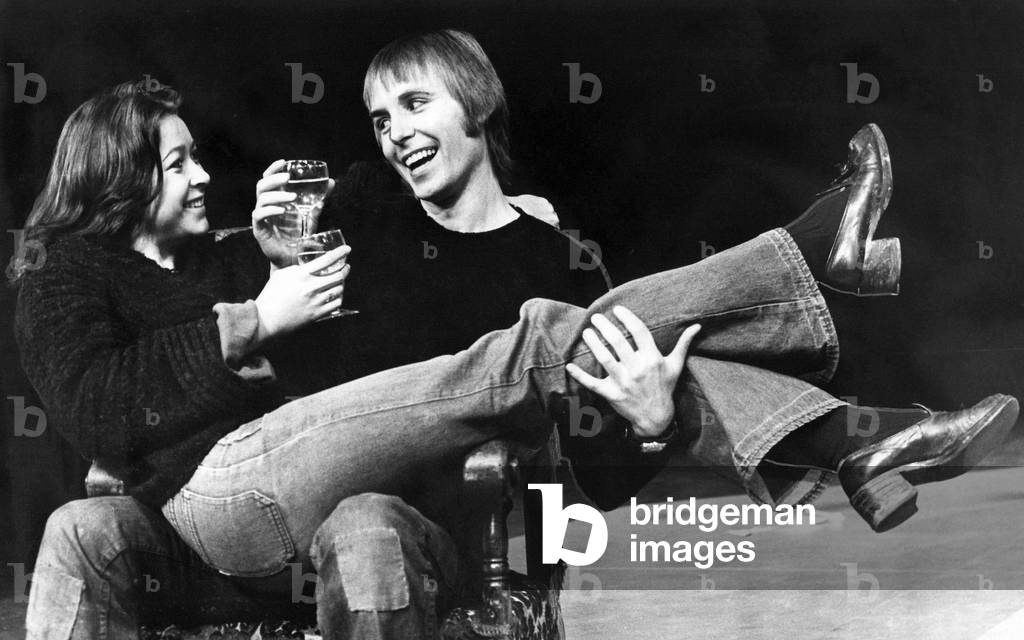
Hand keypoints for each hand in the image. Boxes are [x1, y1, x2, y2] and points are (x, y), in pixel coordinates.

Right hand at [252, 160, 335, 267]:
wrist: (293, 259)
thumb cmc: (299, 237)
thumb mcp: (311, 215)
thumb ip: (319, 200)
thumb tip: (332, 182)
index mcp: (275, 200)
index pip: (268, 179)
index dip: (273, 169)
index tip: (284, 162)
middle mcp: (266, 206)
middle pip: (262, 186)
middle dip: (273, 179)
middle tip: (287, 178)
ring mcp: (261, 218)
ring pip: (261, 199)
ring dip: (277, 195)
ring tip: (292, 198)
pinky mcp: (259, 229)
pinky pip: (259, 215)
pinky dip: (270, 210)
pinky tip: (282, 210)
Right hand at [253, 245, 350, 341]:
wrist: (267, 319)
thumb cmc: (271, 295)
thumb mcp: (282, 275)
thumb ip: (298, 269)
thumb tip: (309, 267)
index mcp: (302, 275)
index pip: (327, 260)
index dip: (340, 253)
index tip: (347, 249)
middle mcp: (311, 287)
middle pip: (338, 275)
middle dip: (345, 269)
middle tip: (345, 266)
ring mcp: (316, 301)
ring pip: (339, 289)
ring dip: (342, 283)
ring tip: (339, 281)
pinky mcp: (317, 314)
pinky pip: (336, 304)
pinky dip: (338, 298)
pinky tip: (335, 295)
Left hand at [566, 306, 700, 437]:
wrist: (656, 417)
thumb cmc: (665, 387)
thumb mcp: (675, 365)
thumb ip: (683, 344)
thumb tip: (697, 326)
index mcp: (652, 359)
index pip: (639, 332)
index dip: (628, 318)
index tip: (618, 309)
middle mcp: (637, 369)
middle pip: (618, 342)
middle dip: (605, 327)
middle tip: (597, 317)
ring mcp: (623, 382)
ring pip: (604, 358)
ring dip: (593, 343)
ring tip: (586, 332)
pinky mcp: (611, 394)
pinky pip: (592, 383)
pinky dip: (579, 375)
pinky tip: (569, 365)